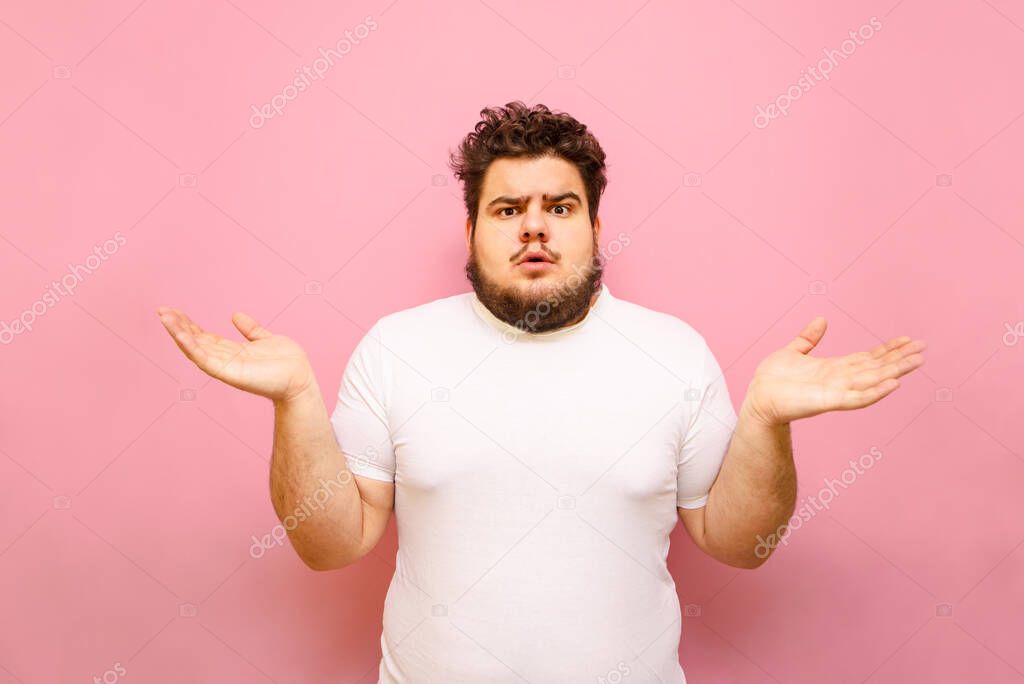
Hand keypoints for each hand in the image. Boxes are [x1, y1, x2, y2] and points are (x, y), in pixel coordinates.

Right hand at [157, 307, 314, 401]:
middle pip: (195, 341)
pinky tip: (181, 335)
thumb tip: (235, 315)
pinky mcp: (230, 374)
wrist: (301, 379)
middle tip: (161, 310)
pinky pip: (206, 360)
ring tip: (165, 317)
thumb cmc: (287, 363)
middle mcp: (225, 360)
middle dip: (177, 326)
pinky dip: (192, 348)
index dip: (188, 325)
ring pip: (196, 349)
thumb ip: (250, 329)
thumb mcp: (265, 339)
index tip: (173, 311)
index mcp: (232, 351)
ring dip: (179, 334)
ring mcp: (226, 367)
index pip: (204, 337)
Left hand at [743, 317, 925, 425]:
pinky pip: (857, 398)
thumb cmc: (772, 380)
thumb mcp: (792, 351)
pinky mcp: (828, 402)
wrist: (757, 398)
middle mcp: (840, 380)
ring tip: (917, 362)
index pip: (868, 357)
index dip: (888, 349)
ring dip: (895, 372)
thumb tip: (821, 320)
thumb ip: (808, 339)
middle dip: (900, 358)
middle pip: (877, 368)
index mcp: (834, 368)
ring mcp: (836, 392)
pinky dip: (876, 392)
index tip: (908, 339)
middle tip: (923, 348)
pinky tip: (893, 384)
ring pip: (873, 381)